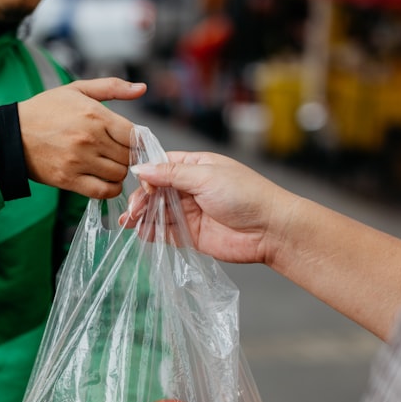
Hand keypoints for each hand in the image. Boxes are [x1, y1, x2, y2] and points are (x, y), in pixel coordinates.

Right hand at [18, 78, 146, 198]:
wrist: (12, 134)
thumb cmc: (45, 110)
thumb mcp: (77, 90)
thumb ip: (112, 87)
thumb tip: (142, 88)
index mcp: (95, 115)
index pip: (134, 135)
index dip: (138, 140)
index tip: (131, 141)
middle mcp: (89, 139)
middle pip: (128, 156)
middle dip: (127, 156)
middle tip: (117, 153)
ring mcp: (79, 161)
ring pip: (118, 175)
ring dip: (118, 172)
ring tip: (108, 165)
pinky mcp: (69, 180)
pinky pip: (102, 192)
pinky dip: (109, 189)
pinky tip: (104, 180)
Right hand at [121, 152, 297, 264]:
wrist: (270, 230)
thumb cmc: (246, 195)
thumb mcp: (206, 177)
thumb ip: (171, 175)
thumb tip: (140, 168)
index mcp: (196, 167)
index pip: (162, 166)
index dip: (148, 175)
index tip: (140, 184)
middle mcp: (191, 189)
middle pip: (156, 191)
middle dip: (142, 199)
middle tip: (133, 210)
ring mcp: (191, 212)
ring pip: (158, 212)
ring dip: (143, 216)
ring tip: (130, 222)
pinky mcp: (192, 235)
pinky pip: (166, 233)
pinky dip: (152, 233)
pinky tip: (141, 232)